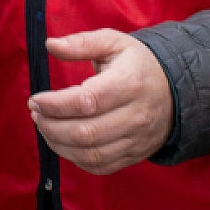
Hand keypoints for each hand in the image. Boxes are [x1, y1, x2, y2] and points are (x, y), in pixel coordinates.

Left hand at [27, 29, 173, 174]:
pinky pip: (100, 166)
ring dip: (58, 144)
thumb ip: (81, 43)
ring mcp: (136, 139)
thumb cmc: (136, 64)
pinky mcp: (133, 155)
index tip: (35, 100)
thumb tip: (50, 44)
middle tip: (36, 113)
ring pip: (91, 154)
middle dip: (52, 126)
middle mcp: (135, 116)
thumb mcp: (114, 42)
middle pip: (86, 133)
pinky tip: (61, 142)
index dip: (55, 104)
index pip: (87, 101)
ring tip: (44, 126)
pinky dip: (74, 158)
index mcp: (129, 83)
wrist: (174, 91)